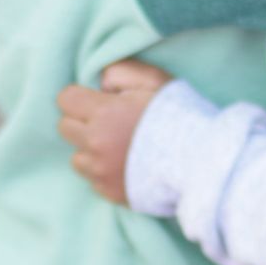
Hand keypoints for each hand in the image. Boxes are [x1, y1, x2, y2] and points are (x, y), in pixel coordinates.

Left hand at [58, 59, 170, 206]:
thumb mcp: (153, 80)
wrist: (200, 162)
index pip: (65, 99)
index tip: (98, 101)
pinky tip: (126, 165)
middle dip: (82, 122)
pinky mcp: (109, 192)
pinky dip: (104, 173)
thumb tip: (100, 81)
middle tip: (109, 122)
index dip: (80, 97)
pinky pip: (93, 180)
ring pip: (77, 157)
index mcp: (103, 112)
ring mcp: (100, 171)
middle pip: (65, 128)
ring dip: (90, 151)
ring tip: (118, 147)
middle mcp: (95, 143)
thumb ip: (120, 72)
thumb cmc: (178, 115)